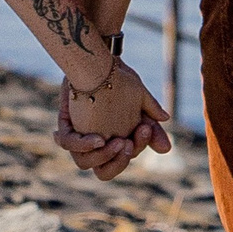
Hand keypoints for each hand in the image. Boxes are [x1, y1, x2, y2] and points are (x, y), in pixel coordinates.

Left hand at [56, 60, 171, 180]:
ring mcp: (79, 136)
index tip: (145, 128)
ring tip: (116, 141)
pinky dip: (83, 144)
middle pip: (104, 171)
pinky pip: (69, 143)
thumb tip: (165, 149)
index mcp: (115, 143)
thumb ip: (151, 124)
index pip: (125, 158)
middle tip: (128, 144)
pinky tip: (99, 138)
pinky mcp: (66, 124)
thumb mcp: (140, 100)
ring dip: (103, 156)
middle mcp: (96, 144)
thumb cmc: (121, 80)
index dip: (136, 148)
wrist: (100, 60)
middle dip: (118, 162)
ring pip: (84, 163)